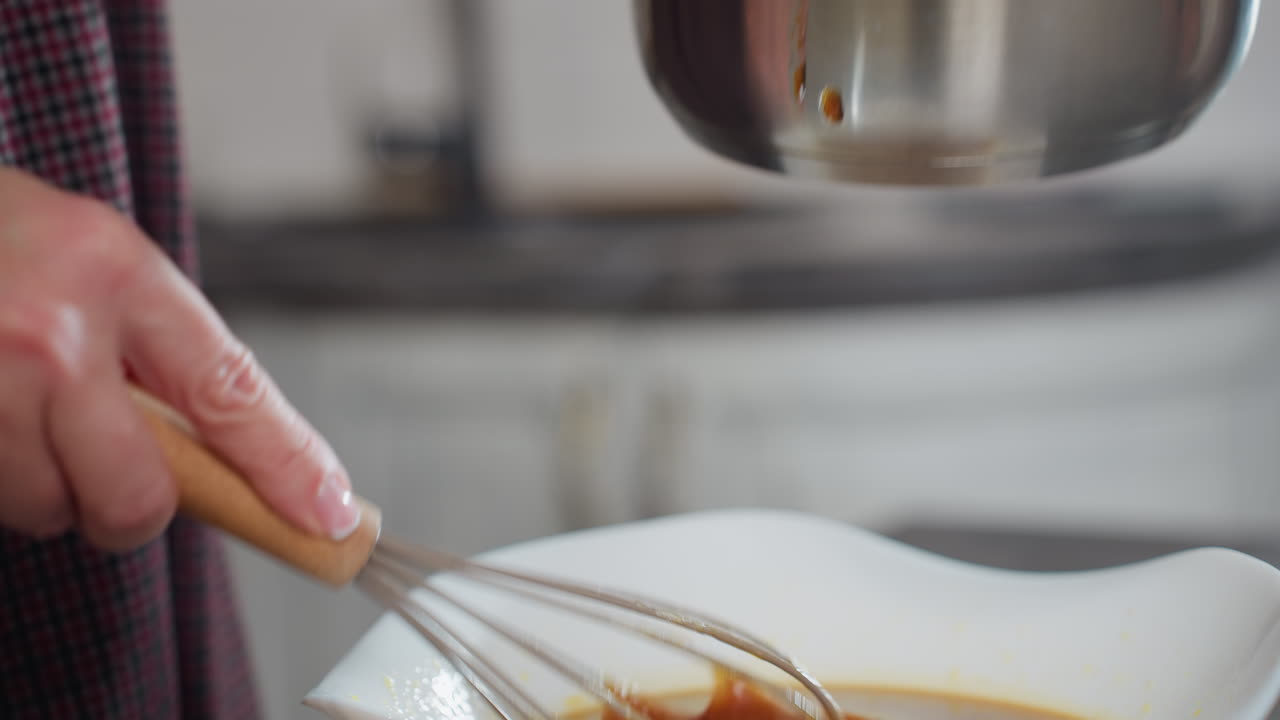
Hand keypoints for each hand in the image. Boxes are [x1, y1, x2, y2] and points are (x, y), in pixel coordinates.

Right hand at [0, 167, 359, 550]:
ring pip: (48, 512)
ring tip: (21, 411)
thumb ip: (168, 355)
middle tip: (108, 465)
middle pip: (133, 498)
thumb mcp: (102, 261)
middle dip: (128, 506)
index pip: (230, 393)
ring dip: (48, 489)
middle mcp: (46, 334)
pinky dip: (4, 479)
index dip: (288, 467)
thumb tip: (243, 464)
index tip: (329, 517)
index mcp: (116, 273)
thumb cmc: (4, 240)